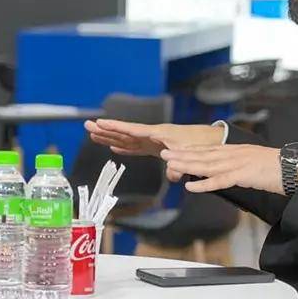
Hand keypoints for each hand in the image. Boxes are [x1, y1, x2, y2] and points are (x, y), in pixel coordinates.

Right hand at [85, 119, 222, 156]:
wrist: (210, 140)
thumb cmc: (200, 143)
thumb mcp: (189, 153)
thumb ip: (179, 165)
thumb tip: (172, 176)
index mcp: (157, 133)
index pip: (131, 130)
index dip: (115, 127)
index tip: (100, 122)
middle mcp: (151, 135)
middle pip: (123, 133)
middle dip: (105, 130)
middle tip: (87, 125)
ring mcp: (152, 141)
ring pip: (126, 139)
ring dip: (110, 138)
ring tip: (93, 135)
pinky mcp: (155, 147)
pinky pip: (135, 147)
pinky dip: (124, 148)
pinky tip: (114, 148)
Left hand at [160, 144, 289, 194]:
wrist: (292, 168)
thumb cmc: (275, 167)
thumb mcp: (251, 161)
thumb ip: (237, 164)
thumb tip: (226, 170)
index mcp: (234, 151)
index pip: (206, 149)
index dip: (189, 149)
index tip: (174, 149)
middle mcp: (232, 155)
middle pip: (201, 155)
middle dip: (181, 154)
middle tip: (163, 153)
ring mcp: (236, 165)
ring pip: (206, 165)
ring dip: (186, 165)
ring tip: (170, 164)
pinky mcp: (242, 176)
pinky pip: (218, 181)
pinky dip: (203, 184)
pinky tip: (190, 186)